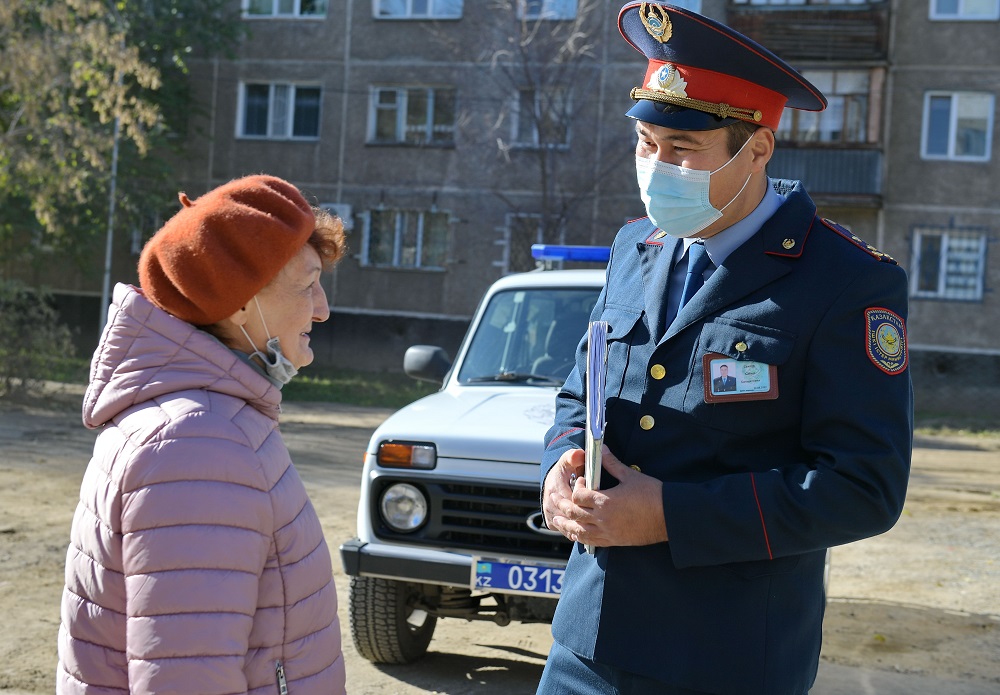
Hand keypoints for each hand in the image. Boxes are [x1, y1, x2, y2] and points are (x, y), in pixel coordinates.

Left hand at [548, 446, 667, 547]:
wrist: (669, 518)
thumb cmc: (653, 495)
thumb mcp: (630, 476)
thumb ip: (611, 463)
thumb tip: (601, 449)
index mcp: (605, 501)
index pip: (578, 495)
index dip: (576, 487)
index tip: (582, 481)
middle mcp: (602, 519)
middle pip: (573, 513)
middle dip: (562, 505)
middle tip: (554, 498)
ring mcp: (607, 532)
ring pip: (578, 530)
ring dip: (565, 524)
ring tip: (556, 520)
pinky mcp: (614, 541)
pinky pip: (590, 542)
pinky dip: (579, 537)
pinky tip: (575, 534)